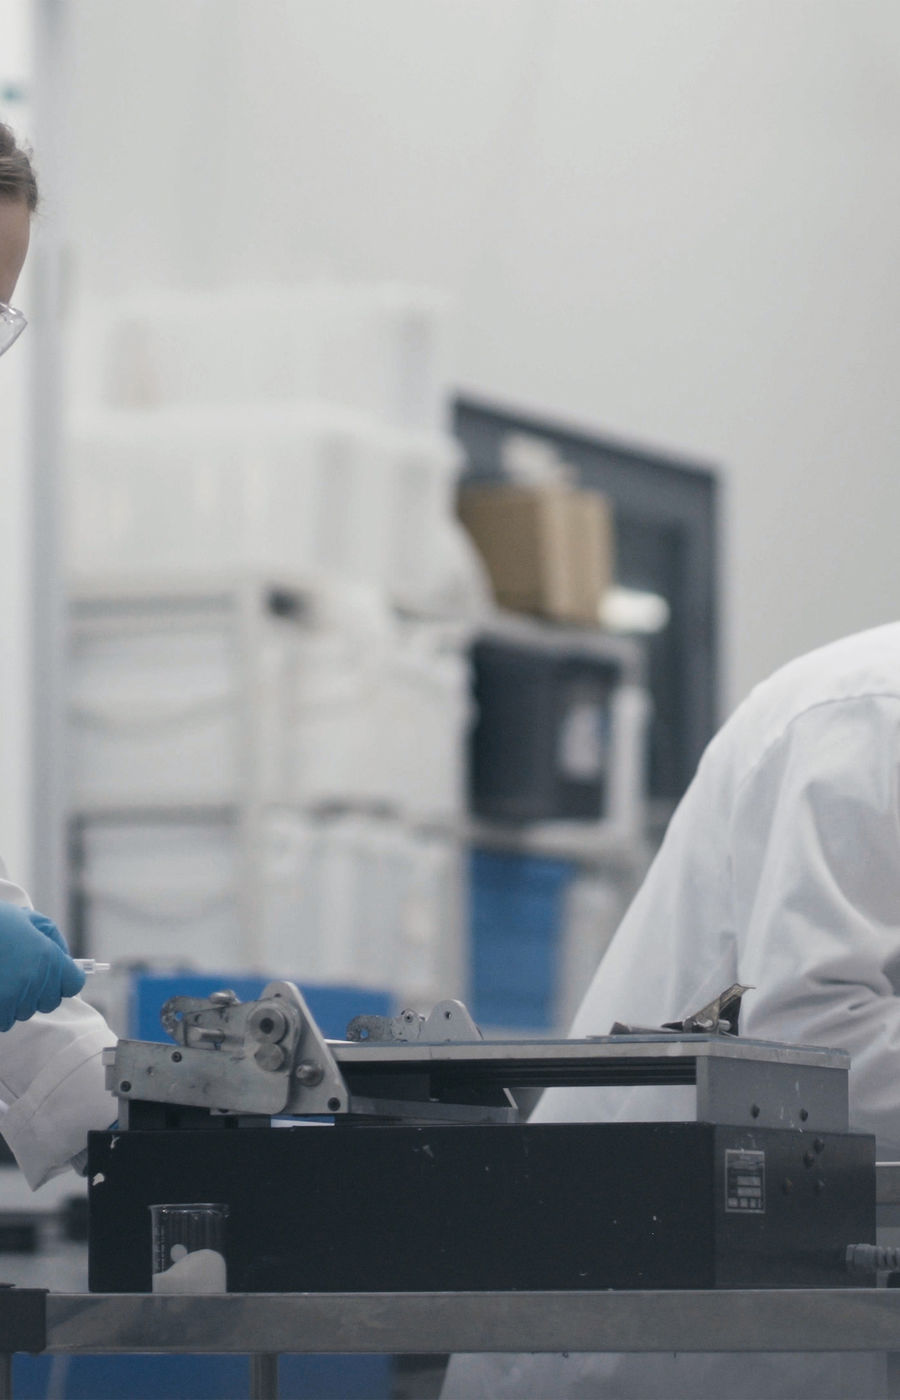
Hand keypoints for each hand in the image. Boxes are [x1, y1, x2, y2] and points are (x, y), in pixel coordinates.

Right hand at [0, 905, 85, 1031]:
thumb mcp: (26, 918)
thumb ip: (51, 937)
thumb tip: (65, 957)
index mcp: (48, 956)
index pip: (74, 984)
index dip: (64, 979)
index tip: (54, 976)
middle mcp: (35, 980)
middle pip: (50, 1002)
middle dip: (38, 992)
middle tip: (19, 975)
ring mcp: (14, 997)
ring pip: (25, 1012)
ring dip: (16, 1002)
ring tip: (2, 980)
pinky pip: (5, 1021)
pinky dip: (0, 1012)